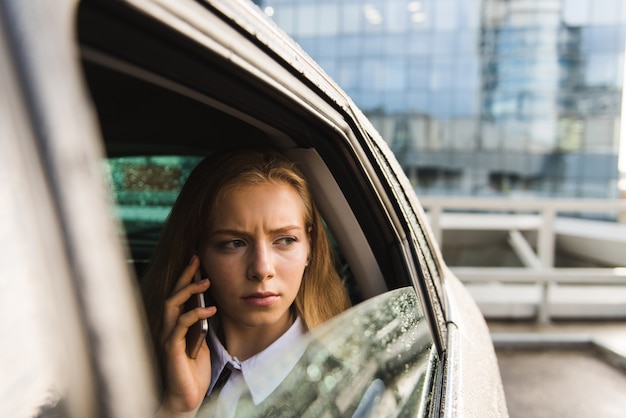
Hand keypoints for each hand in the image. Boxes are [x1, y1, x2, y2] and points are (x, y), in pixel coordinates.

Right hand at [158, 255, 215, 416]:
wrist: (187, 397)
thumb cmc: (194, 370)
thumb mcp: (203, 341)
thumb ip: (203, 324)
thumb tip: (213, 302)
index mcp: (175, 324)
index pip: (178, 295)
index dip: (186, 277)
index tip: (197, 260)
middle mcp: (168, 328)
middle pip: (172, 295)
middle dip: (185, 276)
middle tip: (197, 260)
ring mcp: (167, 337)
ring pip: (172, 306)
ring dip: (188, 291)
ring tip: (205, 282)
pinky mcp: (171, 348)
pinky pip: (180, 326)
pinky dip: (195, 314)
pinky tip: (210, 309)